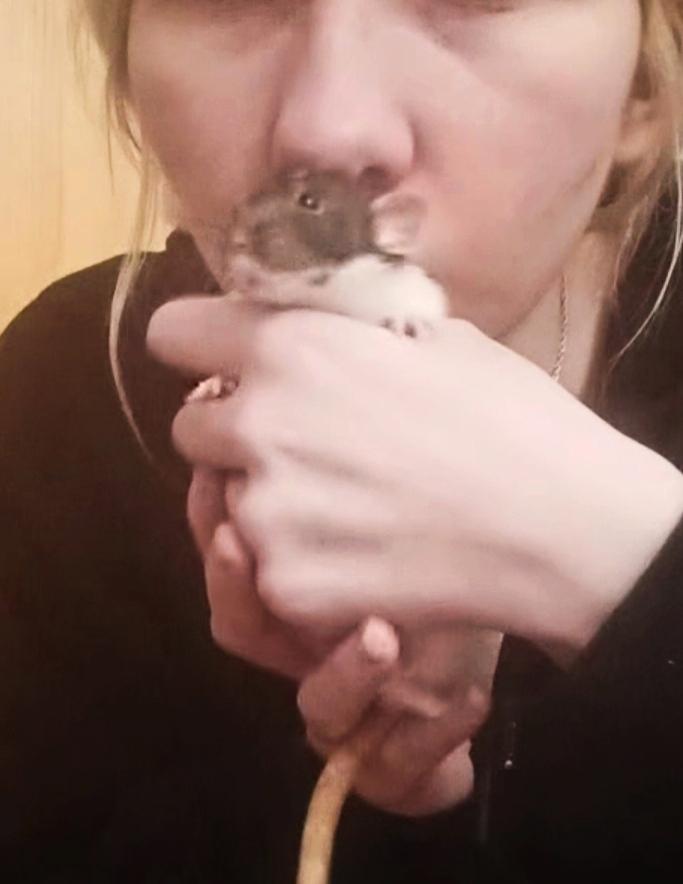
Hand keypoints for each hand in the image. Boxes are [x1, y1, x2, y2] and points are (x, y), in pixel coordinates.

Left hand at [149, 297, 682, 654]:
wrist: (560, 528)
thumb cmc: (511, 418)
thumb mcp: (435, 335)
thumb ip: (351, 327)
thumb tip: (320, 323)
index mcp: (292, 347)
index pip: (174, 333)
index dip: (199, 345)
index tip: (222, 363)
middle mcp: (259, 424)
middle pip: (191, 429)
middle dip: (235, 435)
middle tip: (304, 448)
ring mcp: (266, 513)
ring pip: (228, 504)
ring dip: (269, 504)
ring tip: (348, 510)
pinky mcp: (286, 585)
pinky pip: (265, 568)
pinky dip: (302, 565)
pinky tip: (363, 556)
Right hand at [190, 467, 496, 814]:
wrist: (525, 612)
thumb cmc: (462, 533)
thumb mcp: (407, 477)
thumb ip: (352, 438)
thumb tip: (316, 380)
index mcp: (302, 575)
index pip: (231, 549)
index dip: (212, 512)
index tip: (222, 464)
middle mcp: (311, 642)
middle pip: (243, 626)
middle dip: (235, 583)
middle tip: (241, 538)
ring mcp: (351, 704)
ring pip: (318, 709)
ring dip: (345, 674)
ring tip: (384, 637)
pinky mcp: (397, 761)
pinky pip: (392, 768)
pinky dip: (427, 736)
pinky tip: (471, 699)